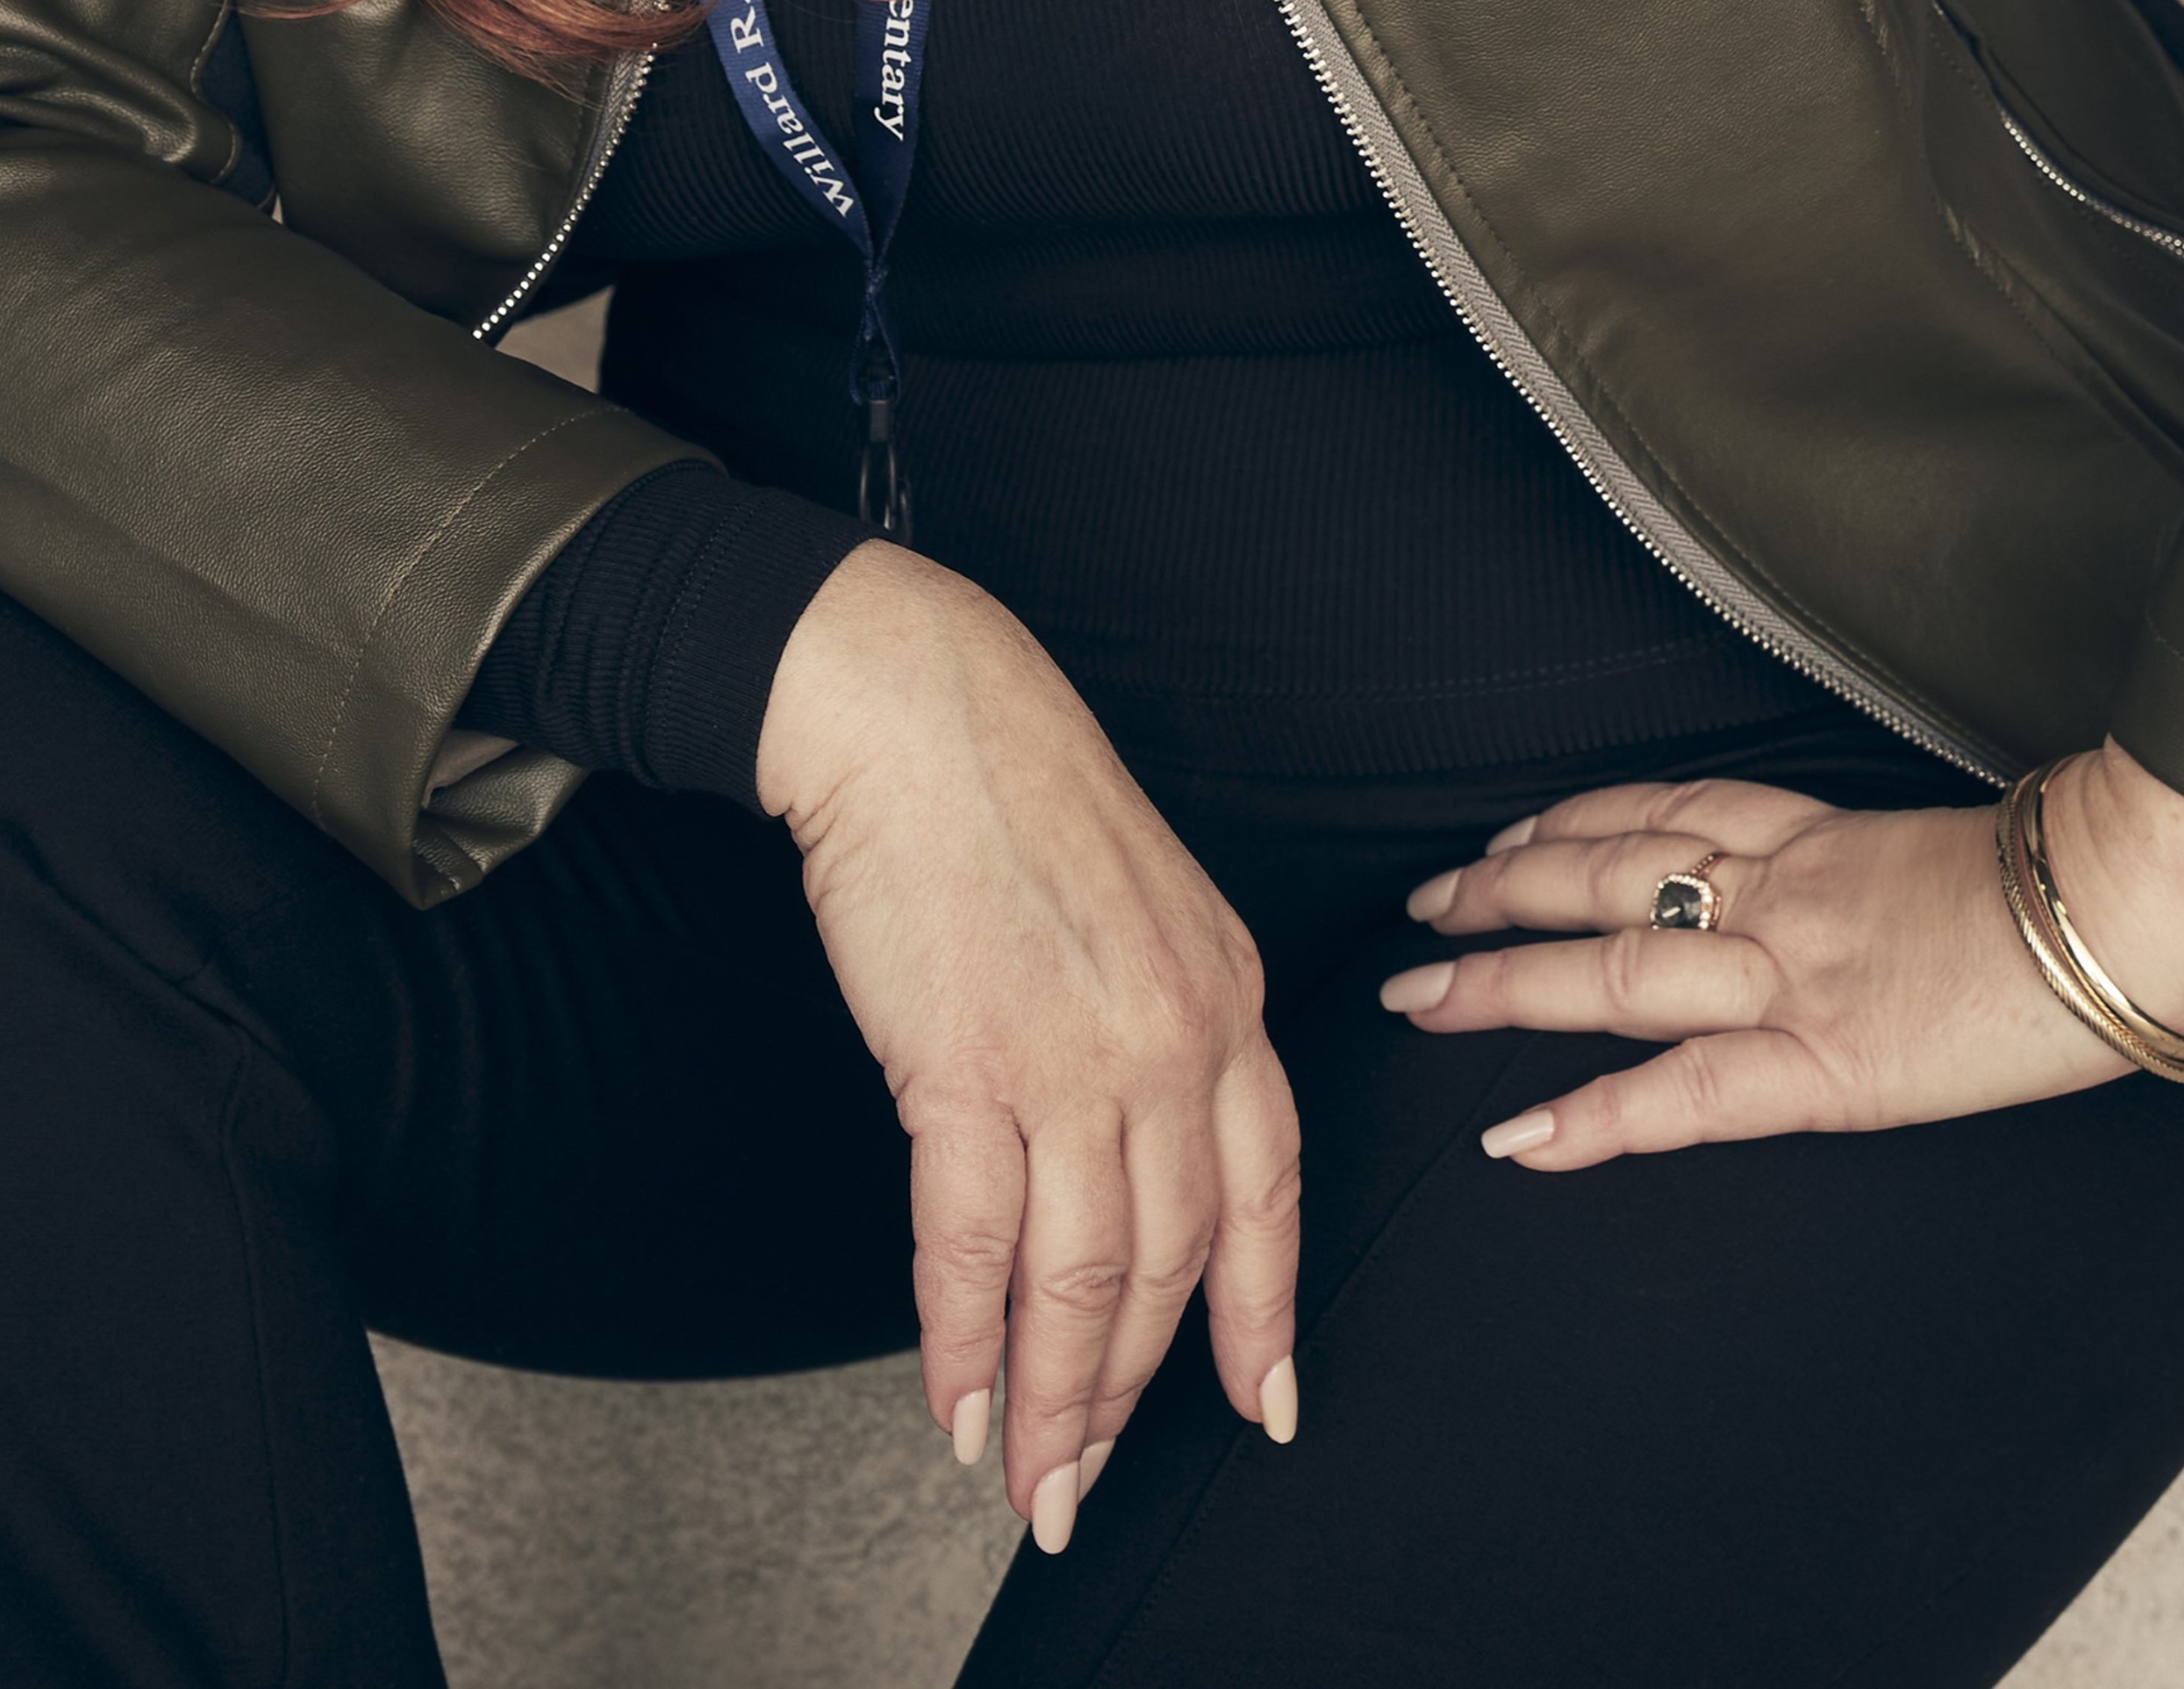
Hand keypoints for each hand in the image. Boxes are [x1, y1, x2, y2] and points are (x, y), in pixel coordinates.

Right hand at [756, 542, 1299, 1544]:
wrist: (915, 705)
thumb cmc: (1010, 787)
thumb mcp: (1142, 898)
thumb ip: (1156, 1014)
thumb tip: (1130, 1136)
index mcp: (1228, 992)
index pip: (1268, 1189)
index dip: (1262, 1312)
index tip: (1260, 1400)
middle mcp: (1175, 1039)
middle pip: (1172, 1261)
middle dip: (1130, 1390)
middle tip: (1092, 1475)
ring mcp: (1076, 1060)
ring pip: (1082, 1281)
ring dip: (1053, 1402)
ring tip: (1030, 1479)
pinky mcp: (967, 1068)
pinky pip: (976, 1247)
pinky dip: (966, 1341)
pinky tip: (958, 1402)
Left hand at [1379, 738, 2183, 1168]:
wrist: (2115, 899)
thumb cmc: (2053, 883)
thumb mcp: (1929, 850)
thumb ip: (1860, 867)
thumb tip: (1838, 891)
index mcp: (1806, 836)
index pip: (1654, 814)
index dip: (1565, 825)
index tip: (1502, 840)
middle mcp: (1774, 892)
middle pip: (1602, 875)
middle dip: (1498, 894)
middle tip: (1418, 913)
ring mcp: (1790, 975)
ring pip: (1615, 968)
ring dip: (1505, 985)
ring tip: (1420, 1002)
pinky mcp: (1826, 1065)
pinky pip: (1686, 1093)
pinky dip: (1596, 1116)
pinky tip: (1523, 1139)